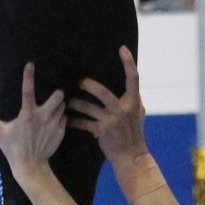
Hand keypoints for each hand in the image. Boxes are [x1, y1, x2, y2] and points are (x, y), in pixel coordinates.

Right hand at [0, 64, 65, 174]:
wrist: (30, 166)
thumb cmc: (11, 147)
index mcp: (26, 115)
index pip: (27, 90)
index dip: (28, 76)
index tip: (30, 64)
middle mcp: (42, 118)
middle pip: (57, 97)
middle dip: (57, 93)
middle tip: (53, 94)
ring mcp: (53, 125)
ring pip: (62, 106)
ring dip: (58, 105)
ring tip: (52, 109)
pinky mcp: (60, 132)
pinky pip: (64, 118)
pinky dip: (60, 117)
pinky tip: (53, 121)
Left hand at [69, 47, 146, 164]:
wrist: (131, 156)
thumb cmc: (133, 132)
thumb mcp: (137, 112)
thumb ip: (131, 97)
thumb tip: (129, 79)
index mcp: (134, 101)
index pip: (134, 78)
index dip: (128, 62)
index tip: (122, 48)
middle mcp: (123, 109)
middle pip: (102, 92)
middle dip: (88, 86)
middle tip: (79, 82)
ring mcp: (112, 121)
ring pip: (88, 107)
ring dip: (76, 103)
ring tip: (68, 100)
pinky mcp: (101, 131)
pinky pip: (83, 123)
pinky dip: (74, 121)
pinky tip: (67, 119)